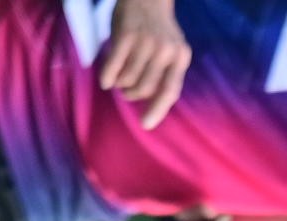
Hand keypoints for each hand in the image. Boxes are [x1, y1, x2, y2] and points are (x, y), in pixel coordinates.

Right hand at [97, 0, 191, 127]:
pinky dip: (107, 77)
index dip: (157, 110)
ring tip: (118, 78)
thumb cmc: (156, 29)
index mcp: (181, 56)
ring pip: (128, 80)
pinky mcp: (126, 35)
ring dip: (120, 84)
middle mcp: (166, 50)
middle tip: (126, 89)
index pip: (170, 90)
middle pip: (145, 89)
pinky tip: (105, 79)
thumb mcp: (170, 50)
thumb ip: (166, 74)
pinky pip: (114, 67)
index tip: (145, 124)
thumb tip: (154, 108)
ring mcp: (146, 42)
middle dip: (132, 93)